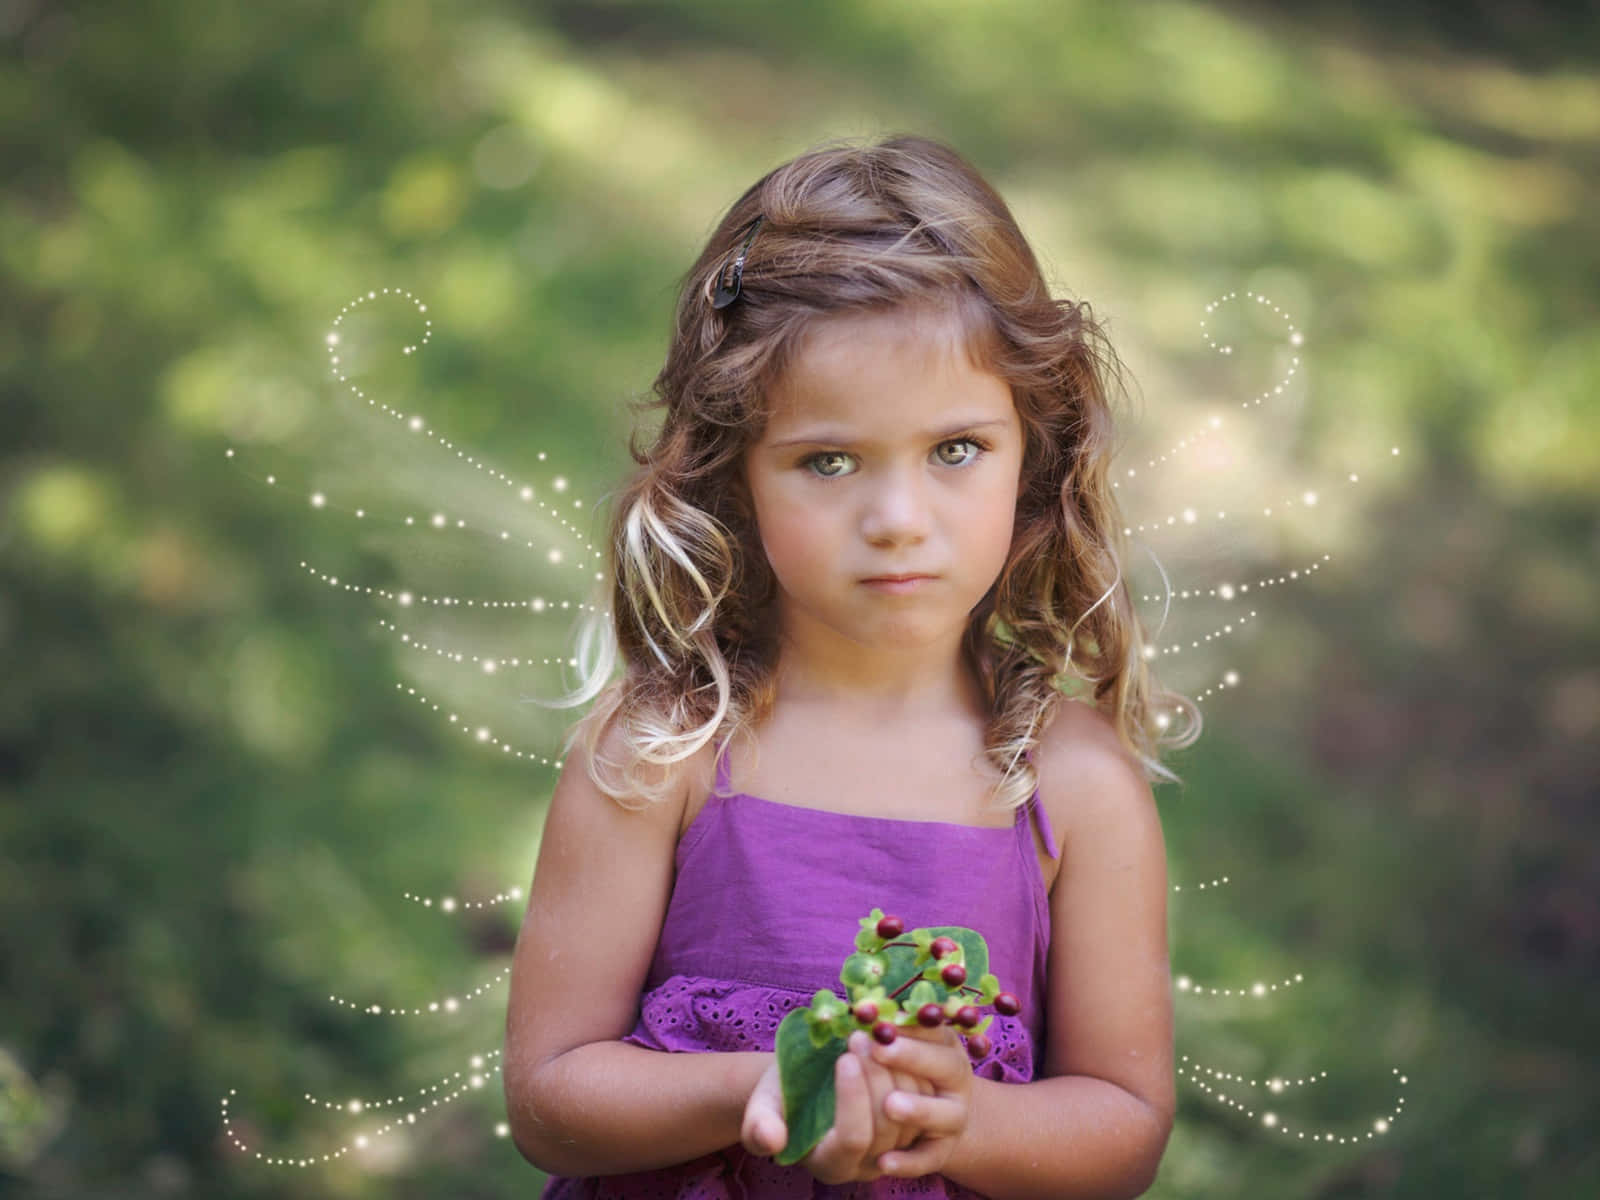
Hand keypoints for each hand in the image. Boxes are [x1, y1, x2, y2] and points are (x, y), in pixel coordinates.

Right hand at [741, 1032, 931, 1182]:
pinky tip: (900, 1040)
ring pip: (912, 1113)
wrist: (808, 1084)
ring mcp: (897, 1147)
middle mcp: (869, 1164)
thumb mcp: (762, 1107)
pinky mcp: (916, 1124)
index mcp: (830, 1164)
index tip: (846, 1057)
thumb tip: (770, 1139)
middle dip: (877, 1076)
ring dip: (898, 1069)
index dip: (852, 1098)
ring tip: (878, 1033)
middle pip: (887, 1125)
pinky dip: (916, 1068)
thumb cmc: (782, 1096)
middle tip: (862, 1035)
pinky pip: (927, 1101)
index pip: (852, 1138)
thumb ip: (759, 1127)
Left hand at [863, 1023, 974, 1177]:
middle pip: (945, 1066)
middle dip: (913, 1057)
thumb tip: (863, 1008)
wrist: (932, 1119)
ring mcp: (951, 1120)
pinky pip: (927, 1160)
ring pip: (942, 1115)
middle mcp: (956, 1082)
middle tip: (880, 1050)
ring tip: (890, 1105)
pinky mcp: (938, 1153)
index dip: (906, 1023)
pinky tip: (884, 1163)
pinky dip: (908, 1162)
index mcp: (947, 1046)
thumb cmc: (902, 1071)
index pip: (934, 1028)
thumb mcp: (899, 1045)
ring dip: (917, 1109)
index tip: (876, 1018)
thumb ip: (887, 1029)